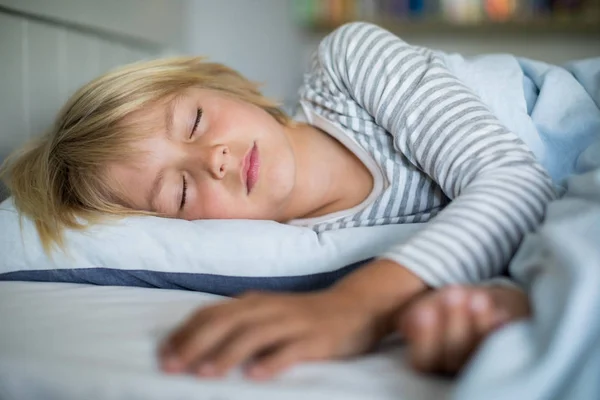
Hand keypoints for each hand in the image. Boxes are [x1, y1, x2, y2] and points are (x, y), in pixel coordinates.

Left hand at [158, 289, 389, 379]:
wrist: (353, 307)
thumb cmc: (302, 315)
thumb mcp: (267, 314)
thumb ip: (238, 324)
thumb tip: (197, 346)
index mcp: (253, 302)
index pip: (212, 313)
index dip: (185, 332)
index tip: (163, 354)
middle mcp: (269, 308)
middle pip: (227, 322)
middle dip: (196, 343)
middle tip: (172, 366)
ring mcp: (293, 322)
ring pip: (255, 334)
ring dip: (228, 353)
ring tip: (205, 374)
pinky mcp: (315, 338)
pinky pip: (292, 350)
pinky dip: (273, 361)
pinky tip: (257, 376)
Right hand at [397, 285, 529, 374]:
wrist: (479, 305)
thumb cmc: (445, 306)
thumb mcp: (425, 307)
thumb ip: (418, 315)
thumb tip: (416, 319)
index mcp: (426, 360)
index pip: (421, 359)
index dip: (423, 336)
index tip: (424, 311)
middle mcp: (452, 368)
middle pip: (452, 354)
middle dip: (453, 320)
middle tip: (453, 293)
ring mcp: (479, 363)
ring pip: (478, 351)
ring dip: (478, 322)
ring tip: (477, 298)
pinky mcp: (504, 355)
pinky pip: (504, 347)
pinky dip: (502, 330)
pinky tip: (501, 314)